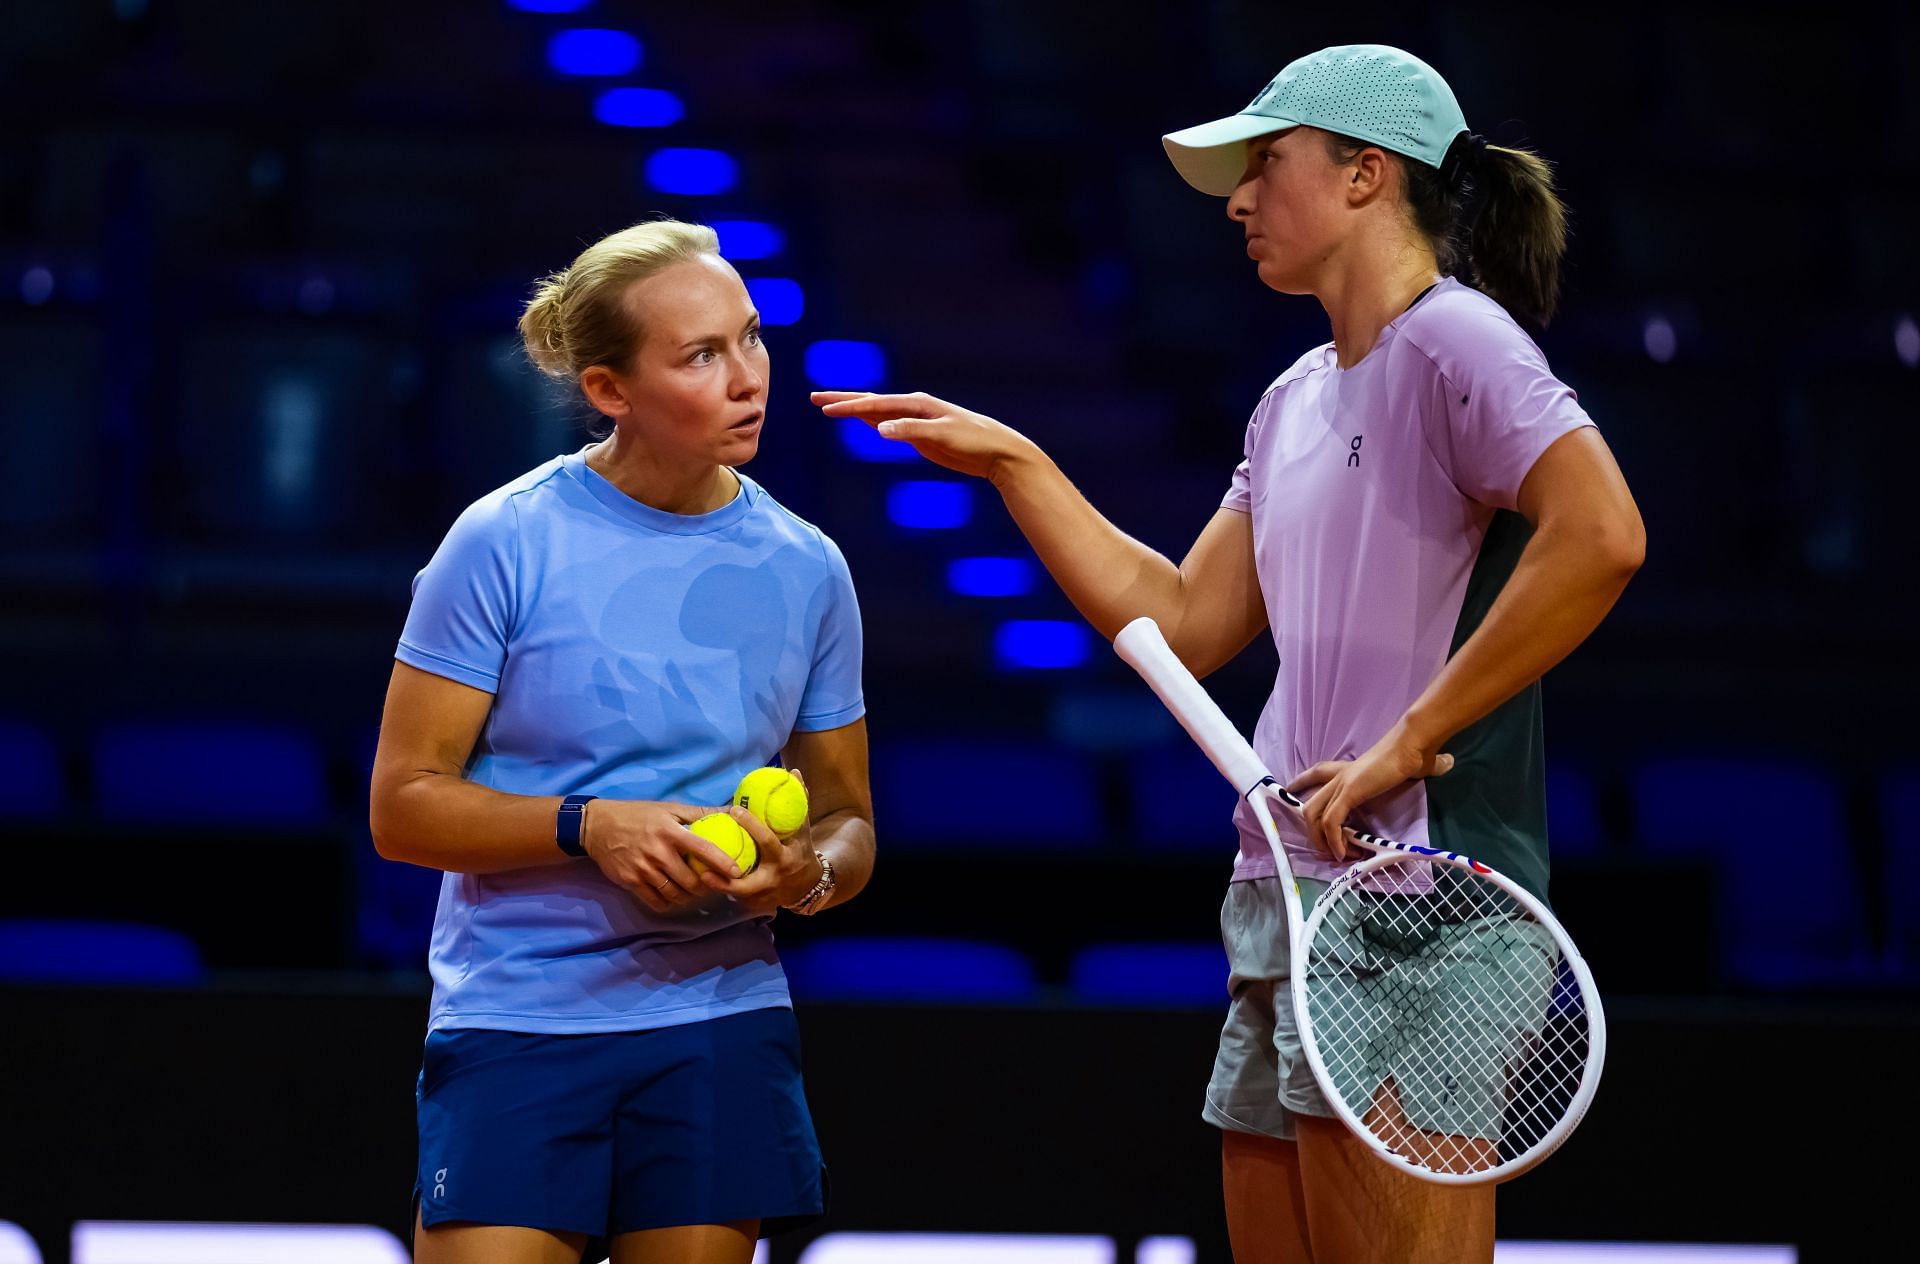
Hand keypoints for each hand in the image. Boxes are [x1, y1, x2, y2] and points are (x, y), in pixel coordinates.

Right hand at [581, 799, 742, 913]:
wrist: (598, 826)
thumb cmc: (638, 814)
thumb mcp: (668, 808)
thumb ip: (699, 813)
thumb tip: (731, 811)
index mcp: (670, 832)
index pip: (702, 849)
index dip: (722, 863)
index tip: (737, 872)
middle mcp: (658, 852)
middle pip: (690, 880)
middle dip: (705, 886)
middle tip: (713, 885)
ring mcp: (643, 870)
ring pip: (675, 894)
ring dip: (688, 896)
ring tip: (695, 891)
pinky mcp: (631, 882)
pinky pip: (656, 902)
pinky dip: (669, 903)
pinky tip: (674, 896)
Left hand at [703, 771, 823, 916]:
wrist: (807, 886)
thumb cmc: (801, 851)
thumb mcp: (802, 829)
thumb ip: (798, 802)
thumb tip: (792, 772)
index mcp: (784, 858)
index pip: (766, 841)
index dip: (751, 825)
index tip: (734, 809)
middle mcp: (772, 879)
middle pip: (745, 883)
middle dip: (724, 874)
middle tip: (705, 857)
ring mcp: (762, 896)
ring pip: (736, 893)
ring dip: (717, 885)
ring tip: (697, 874)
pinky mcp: (754, 904)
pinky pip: (734, 897)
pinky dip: (720, 888)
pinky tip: (702, 879)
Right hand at [812, 390, 1040, 482]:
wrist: (998, 453)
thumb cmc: (975, 441)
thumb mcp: (943, 435)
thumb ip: (911, 431)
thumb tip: (880, 429)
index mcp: (917, 404)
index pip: (875, 403)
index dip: (849, 406)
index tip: (825, 409)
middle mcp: (914, 408)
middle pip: (871, 402)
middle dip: (843, 400)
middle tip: (814, 398)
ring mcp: (916, 422)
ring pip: (877, 413)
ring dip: (854, 409)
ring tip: (829, 406)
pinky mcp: (921, 436)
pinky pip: (889, 426)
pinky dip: (872, 422)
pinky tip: (862, 421)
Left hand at [1286, 726, 1454, 861]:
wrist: (1412, 745)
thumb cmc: (1413, 753)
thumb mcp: (1411, 765)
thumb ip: (1422, 768)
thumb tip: (1447, 763)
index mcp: (1349, 769)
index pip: (1316, 773)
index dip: (1301, 783)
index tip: (1290, 791)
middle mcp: (1339, 775)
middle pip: (1309, 803)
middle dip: (1310, 830)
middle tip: (1323, 850)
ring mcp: (1341, 784)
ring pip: (1314, 815)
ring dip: (1321, 840)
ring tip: (1336, 856)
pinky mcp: (1348, 792)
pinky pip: (1331, 821)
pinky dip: (1334, 840)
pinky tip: (1344, 852)